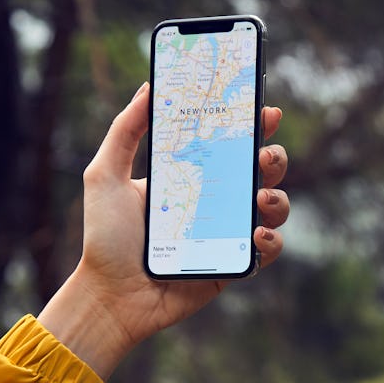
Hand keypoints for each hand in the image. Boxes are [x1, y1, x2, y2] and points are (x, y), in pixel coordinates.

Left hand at [37, 82, 289, 378]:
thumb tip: (150, 87)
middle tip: (263, 156)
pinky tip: (255, 235)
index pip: (228, 144)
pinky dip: (272, 241)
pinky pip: (268, 250)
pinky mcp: (233, 265)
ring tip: (260, 198)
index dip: (252, 125)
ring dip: (278, 197)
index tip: (265, 111)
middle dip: (273, 157)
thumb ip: (125, 130)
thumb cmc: (105, 239)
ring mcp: (226, 234)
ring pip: (273, 207)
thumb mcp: (105, 175)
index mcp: (189, 176)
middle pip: (259, 171)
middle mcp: (213, 202)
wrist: (110, 295)